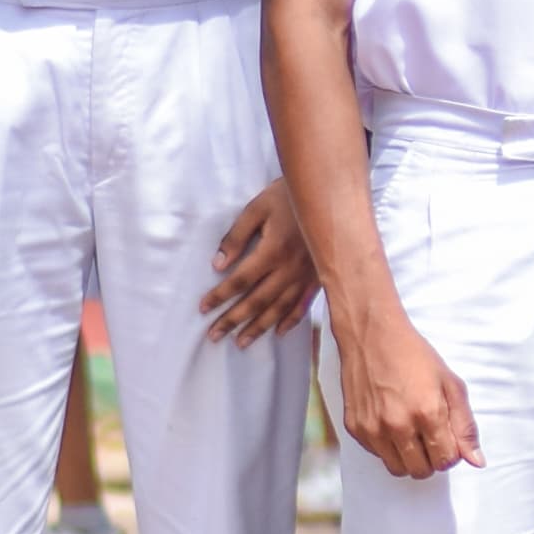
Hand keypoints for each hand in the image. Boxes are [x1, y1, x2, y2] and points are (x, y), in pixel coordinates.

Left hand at [202, 179, 316, 342]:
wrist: (329, 192)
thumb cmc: (289, 195)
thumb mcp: (257, 208)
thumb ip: (237, 236)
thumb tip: (218, 264)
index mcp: (273, 250)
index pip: (240, 280)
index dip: (220, 296)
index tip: (204, 308)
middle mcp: (289, 268)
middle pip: (257, 300)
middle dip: (233, 319)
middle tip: (214, 335)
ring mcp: (307, 275)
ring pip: (279, 308)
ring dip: (259, 327)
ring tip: (241, 341)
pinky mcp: (319, 276)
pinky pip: (304, 304)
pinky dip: (291, 320)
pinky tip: (279, 332)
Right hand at [338, 308, 481, 479]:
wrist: (371, 335)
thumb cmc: (414, 355)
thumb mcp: (450, 384)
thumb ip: (465, 426)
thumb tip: (477, 461)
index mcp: (427, 413)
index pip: (446, 461)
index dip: (452, 452)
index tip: (447, 438)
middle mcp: (398, 425)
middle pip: (422, 471)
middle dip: (432, 459)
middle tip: (431, 436)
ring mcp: (373, 429)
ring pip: (398, 469)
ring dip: (410, 458)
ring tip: (412, 432)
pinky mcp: (355, 428)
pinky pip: (378, 455)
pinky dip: (388, 447)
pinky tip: (392, 422)